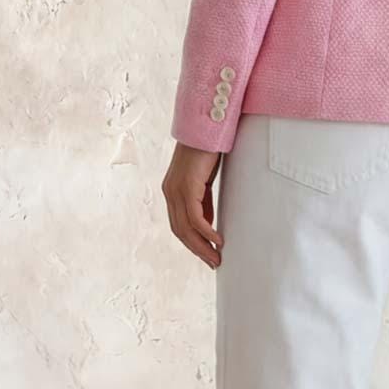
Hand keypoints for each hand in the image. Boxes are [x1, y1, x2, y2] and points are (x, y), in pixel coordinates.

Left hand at [163, 142, 223, 268]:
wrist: (207, 126)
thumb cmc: (207, 149)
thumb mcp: (204, 179)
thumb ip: (202, 200)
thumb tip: (207, 223)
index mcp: (172, 191)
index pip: (179, 225)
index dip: (192, 242)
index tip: (207, 254)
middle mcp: (170, 192)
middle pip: (180, 231)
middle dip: (197, 250)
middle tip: (213, 263)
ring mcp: (176, 190)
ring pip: (186, 228)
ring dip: (202, 246)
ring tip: (217, 258)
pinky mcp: (187, 187)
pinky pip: (195, 218)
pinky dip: (206, 232)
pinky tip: (218, 240)